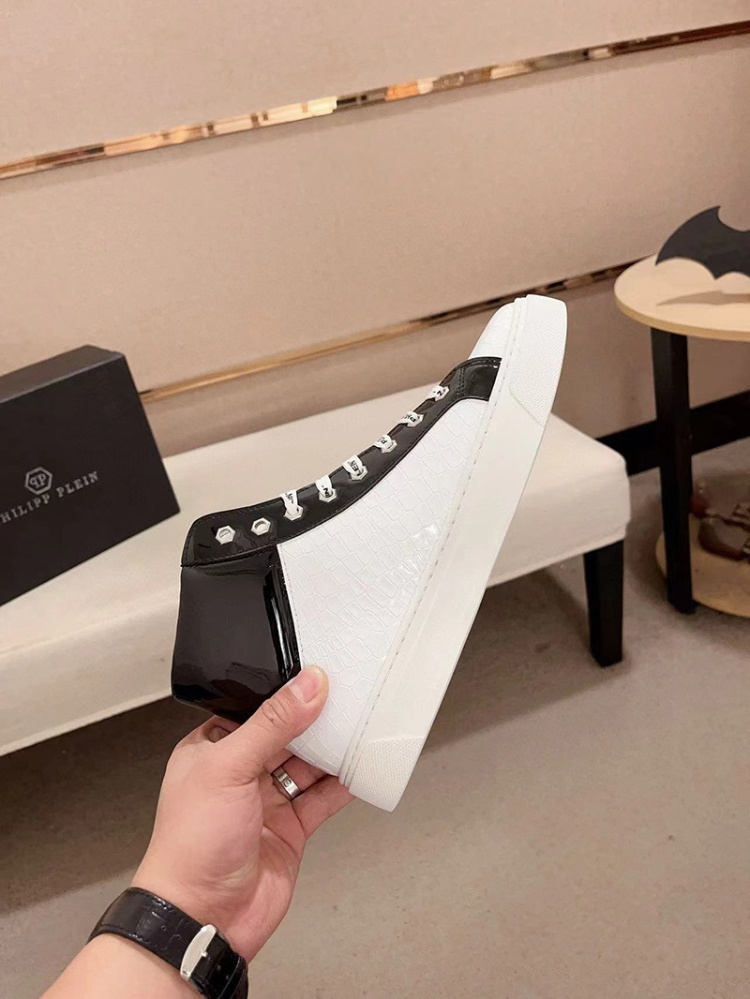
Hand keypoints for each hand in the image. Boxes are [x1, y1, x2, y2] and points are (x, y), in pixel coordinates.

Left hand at [133, 667, 352, 961]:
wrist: (203, 917)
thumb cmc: (191, 845)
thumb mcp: (229, 767)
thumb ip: (273, 724)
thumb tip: (307, 686)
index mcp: (213, 749)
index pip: (255, 709)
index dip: (285, 693)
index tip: (319, 676)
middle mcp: (239, 773)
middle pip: (286, 735)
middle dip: (315, 720)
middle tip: (347, 697)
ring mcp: (266, 802)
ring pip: (307, 766)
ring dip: (331, 751)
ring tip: (358, 728)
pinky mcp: (290, 829)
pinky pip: (321, 800)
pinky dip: (341, 787)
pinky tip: (357, 770)